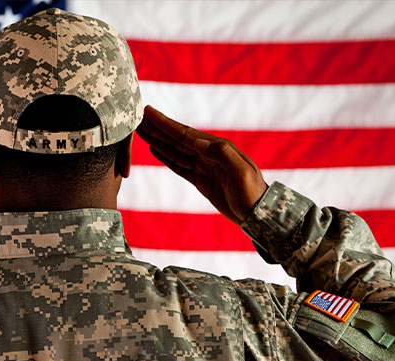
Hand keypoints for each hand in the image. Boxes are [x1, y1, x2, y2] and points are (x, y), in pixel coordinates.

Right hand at [136, 106, 267, 223]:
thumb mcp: (241, 172)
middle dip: (157, 128)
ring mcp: (204, 167)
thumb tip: (198, 141)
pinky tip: (154, 149)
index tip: (148, 112)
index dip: (166, 124)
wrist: (257, 214)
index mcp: (217, 148)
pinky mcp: (201, 180)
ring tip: (141, 131)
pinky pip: (179, 165)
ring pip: (175, 150)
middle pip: (177, 139)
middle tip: (137, 117)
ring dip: (158, 140)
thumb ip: (222, 154)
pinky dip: (166, 156)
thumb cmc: (251, 192)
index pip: (185, 134)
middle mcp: (208, 154)